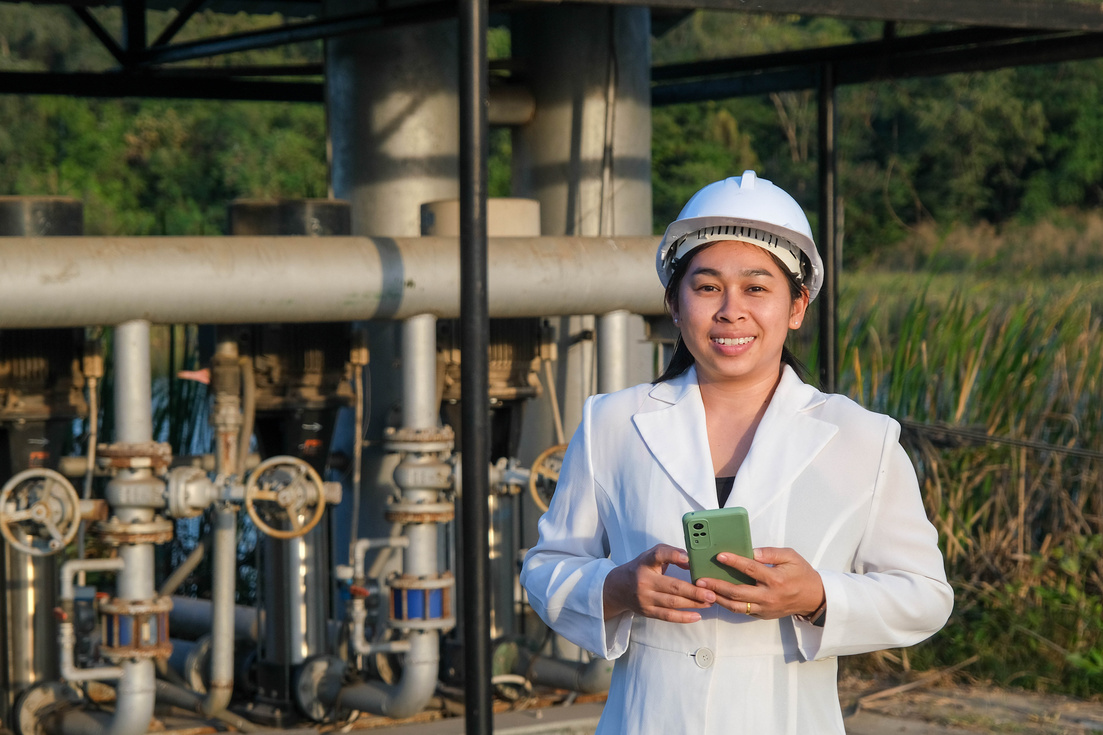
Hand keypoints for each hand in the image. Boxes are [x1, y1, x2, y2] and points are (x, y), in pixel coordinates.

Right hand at [603, 544, 715, 622]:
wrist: (617, 588)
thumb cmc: (641, 568)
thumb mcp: (650, 556)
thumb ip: (669, 554)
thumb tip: (691, 562)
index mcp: (645, 562)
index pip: (658, 555)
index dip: (673, 556)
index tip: (689, 558)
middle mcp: (644, 580)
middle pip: (673, 586)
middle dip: (695, 591)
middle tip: (712, 592)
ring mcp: (645, 598)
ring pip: (673, 602)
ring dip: (694, 603)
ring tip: (710, 602)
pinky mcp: (647, 611)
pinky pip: (667, 616)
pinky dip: (683, 617)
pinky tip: (697, 615)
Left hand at [696, 547, 824, 620]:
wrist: (814, 598)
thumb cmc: (801, 574)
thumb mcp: (791, 557)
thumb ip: (771, 553)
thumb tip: (751, 551)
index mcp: (776, 579)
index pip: (751, 569)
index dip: (734, 562)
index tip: (720, 556)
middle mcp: (769, 596)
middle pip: (738, 592)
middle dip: (717, 585)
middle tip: (701, 579)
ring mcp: (765, 608)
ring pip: (736, 606)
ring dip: (718, 598)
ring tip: (703, 590)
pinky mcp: (762, 615)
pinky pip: (742, 611)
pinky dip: (728, 605)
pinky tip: (716, 597)